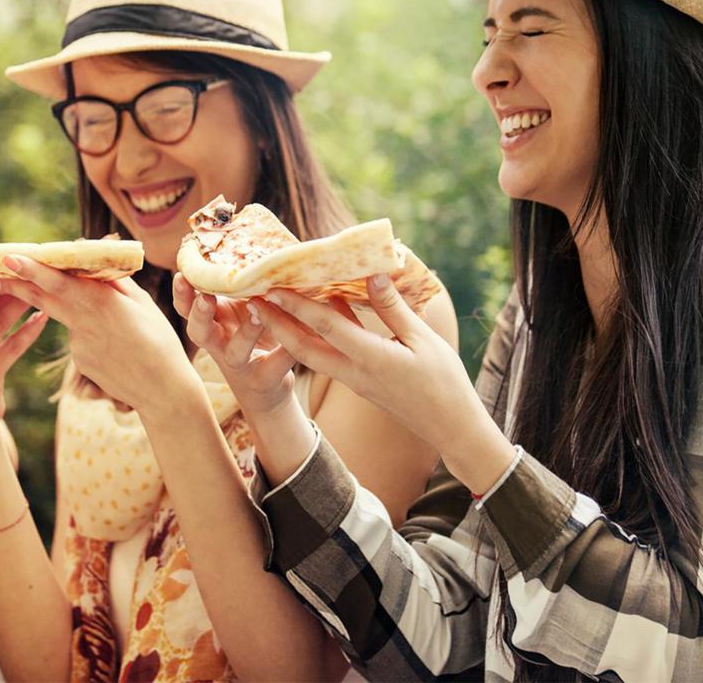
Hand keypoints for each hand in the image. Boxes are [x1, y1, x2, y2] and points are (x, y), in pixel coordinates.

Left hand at [0, 256, 198, 415]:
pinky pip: (78, 337)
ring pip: (66, 317)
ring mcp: (78, 346)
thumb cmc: (159, 339)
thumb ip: (113, 282)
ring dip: (73, 310)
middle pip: (42, 299)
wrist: (163, 390)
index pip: (58, 283)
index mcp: (100, 303)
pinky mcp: (79, 362)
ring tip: (117, 325)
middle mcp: (83, 323)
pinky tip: (114, 346)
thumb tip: (93, 262)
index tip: (7, 258)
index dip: (31, 270)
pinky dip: (89, 333)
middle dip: (15, 284)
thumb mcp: (141, 303)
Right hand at [174, 273, 296, 417]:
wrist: (267, 386)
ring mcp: (239, 364)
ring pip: (234, 352)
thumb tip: (255, 237)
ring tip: (257, 313)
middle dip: (199, 313)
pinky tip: (293, 343)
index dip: (181, 293)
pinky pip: (273, 366)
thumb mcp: (243, 307)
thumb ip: (242, 284)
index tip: (182, 274)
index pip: (187, 307)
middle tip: (205, 297)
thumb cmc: (254, 332)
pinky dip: (283, 354)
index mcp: (213, 320)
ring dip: (245, 333)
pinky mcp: (263, 379)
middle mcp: (219, 342)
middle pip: (198, 331)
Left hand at [259, 277, 514, 494]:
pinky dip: (312, 336)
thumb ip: (393, 309)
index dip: (296, 305)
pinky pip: (326, 357)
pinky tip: (313, 312)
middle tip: (250, 298)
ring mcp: (353, 380)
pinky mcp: (357, 382)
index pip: (325, 327)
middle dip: (274, 322)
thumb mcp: (423, 340)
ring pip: (310, 354)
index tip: (272, 286)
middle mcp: (353, 372)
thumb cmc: (445, 382)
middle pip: (302, 346)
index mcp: (371, 358)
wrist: (451, 429)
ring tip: (267, 305)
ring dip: (286, 330)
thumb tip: (373, 274)